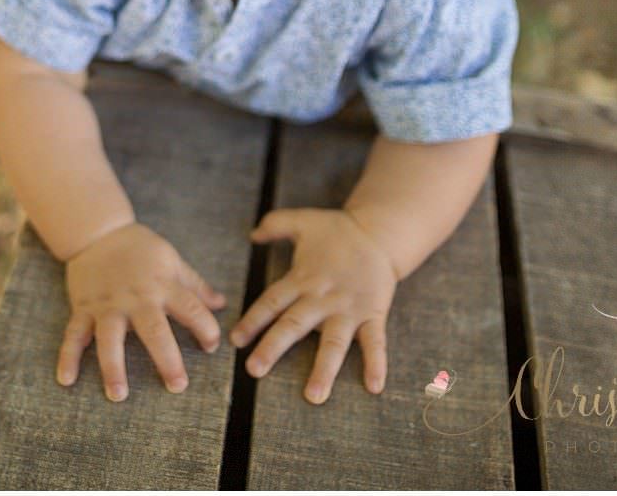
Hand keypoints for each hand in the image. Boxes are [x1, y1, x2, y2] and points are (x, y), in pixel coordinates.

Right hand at [57, 222, 227, 400]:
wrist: (98, 231)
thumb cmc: (140, 248)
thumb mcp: (172, 260)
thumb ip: (195, 285)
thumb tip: (221, 303)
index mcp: (162, 285)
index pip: (192, 309)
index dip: (206, 329)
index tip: (211, 346)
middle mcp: (136, 297)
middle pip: (154, 330)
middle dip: (166, 359)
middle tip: (177, 386)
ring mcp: (107, 304)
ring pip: (110, 338)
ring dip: (113, 367)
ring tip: (118, 395)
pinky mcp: (83, 308)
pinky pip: (74, 335)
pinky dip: (68, 357)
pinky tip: (66, 380)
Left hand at [229, 208, 397, 403]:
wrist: (380, 232)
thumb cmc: (337, 230)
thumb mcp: (303, 221)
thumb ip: (276, 225)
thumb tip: (251, 235)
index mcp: (302, 278)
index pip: (272, 301)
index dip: (253, 320)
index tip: (235, 341)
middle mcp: (322, 297)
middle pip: (294, 325)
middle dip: (273, 348)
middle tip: (254, 371)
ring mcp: (349, 308)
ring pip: (334, 342)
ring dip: (324, 369)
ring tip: (313, 396)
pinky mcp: (373, 313)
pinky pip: (375, 341)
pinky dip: (375, 363)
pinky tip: (374, 387)